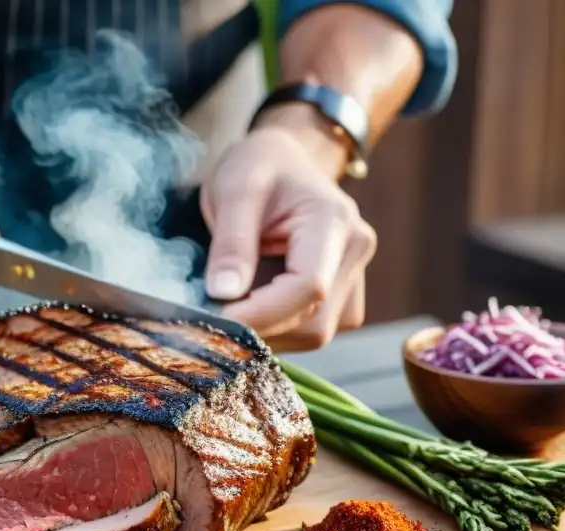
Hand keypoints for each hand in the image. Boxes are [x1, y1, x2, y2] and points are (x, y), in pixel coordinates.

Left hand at [200, 109, 376, 349]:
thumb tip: (224, 294)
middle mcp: (354, 252)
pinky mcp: (342, 297)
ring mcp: (353, 278)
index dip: (260, 313)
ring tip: (228, 307)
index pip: (308, 287)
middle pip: (313, 321)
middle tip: (210, 318)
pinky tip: (248, 307)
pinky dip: (275, 329)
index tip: (213, 318)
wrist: (284, 161)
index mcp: (334, 221)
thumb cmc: (259, 167)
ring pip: (313, 334)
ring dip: (265, 333)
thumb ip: (231, 243)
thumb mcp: (235, 191)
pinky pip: (310, 331)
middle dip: (259, 328)